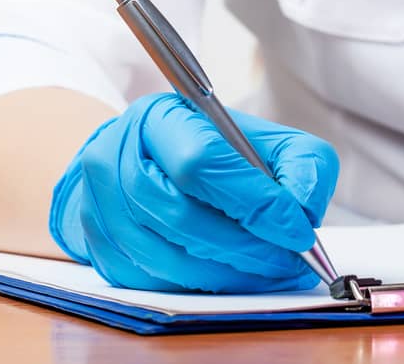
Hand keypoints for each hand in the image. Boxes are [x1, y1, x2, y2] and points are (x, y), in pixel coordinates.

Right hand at [49, 93, 338, 292]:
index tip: (297, 231)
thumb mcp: (267, 140)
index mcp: (158, 118)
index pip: (202, 161)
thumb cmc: (213, 150)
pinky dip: (201, 285)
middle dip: (245, 246)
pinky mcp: (98, 248)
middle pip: (181, 215)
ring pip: (165, 256)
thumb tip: (304, 209)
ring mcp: (98, 206)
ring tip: (269, 272)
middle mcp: (115, 159)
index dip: (254, 201)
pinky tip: (233, 278)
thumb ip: (302, 164)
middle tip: (289, 261)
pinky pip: (151, 281)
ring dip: (227, 273)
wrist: (144, 162)